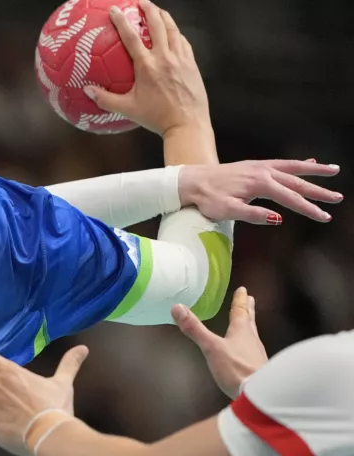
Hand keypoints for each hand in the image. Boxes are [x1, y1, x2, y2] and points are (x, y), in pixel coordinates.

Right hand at [86, 0, 207, 135]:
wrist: (187, 124)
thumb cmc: (156, 117)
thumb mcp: (128, 109)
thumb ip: (106, 99)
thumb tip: (87, 91)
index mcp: (147, 66)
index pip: (131, 37)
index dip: (122, 21)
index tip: (115, 9)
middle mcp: (165, 58)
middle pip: (157, 24)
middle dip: (149, 9)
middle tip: (141, 2)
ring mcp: (181, 59)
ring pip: (173, 30)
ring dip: (164, 17)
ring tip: (157, 11)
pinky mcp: (191, 64)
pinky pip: (183, 42)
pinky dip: (176, 33)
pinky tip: (173, 33)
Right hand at [172, 287, 267, 397]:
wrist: (258, 395)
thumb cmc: (236, 368)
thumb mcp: (211, 348)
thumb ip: (195, 329)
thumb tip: (177, 308)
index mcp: (242, 331)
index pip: (240, 311)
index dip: (240, 300)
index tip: (243, 290)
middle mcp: (252, 340)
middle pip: (249, 321)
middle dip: (247, 310)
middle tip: (250, 300)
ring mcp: (257, 355)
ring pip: (252, 336)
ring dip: (249, 327)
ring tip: (247, 324)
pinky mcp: (258, 369)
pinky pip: (252, 351)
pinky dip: (249, 346)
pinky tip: (246, 353)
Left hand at [179, 160, 341, 224]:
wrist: (191, 181)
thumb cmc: (207, 200)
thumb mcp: (227, 211)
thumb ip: (253, 215)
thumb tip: (279, 219)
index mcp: (259, 184)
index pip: (290, 198)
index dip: (309, 209)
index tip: (325, 217)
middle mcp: (263, 172)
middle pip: (297, 182)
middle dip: (319, 191)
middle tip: (338, 199)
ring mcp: (259, 166)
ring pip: (293, 168)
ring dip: (314, 170)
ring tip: (334, 171)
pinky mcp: (254, 166)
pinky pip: (282, 164)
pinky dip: (298, 164)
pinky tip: (309, 163)